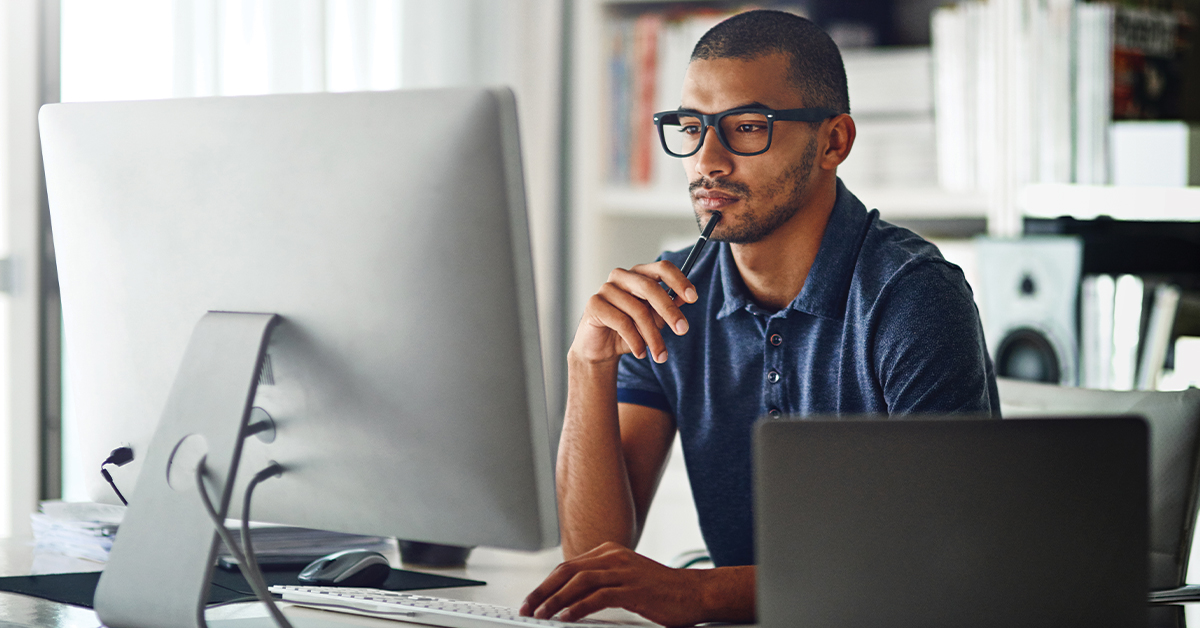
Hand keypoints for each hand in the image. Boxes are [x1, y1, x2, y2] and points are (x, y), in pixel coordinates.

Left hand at [519, 542, 709, 625]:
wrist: (696, 592)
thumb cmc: (661, 591)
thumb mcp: (626, 580)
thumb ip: (601, 585)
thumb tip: (569, 602)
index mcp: (609, 553)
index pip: (567, 567)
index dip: (545, 585)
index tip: (531, 601)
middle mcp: (613, 557)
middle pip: (567, 571)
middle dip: (542, 591)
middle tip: (526, 608)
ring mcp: (624, 571)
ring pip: (578, 582)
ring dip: (555, 600)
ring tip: (540, 615)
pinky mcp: (634, 589)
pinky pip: (598, 597)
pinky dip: (578, 608)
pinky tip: (566, 619)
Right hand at [572, 262, 697, 364]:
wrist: (601, 349)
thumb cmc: (630, 331)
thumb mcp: (654, 320)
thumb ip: (668, 307)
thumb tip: (685, 298)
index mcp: (639, 274)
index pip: (662, 268)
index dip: (679, 280)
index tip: (693, 298)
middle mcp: (621, 276)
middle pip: (650, 287)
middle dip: (669, 310)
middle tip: (683, 330)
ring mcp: (606, 289)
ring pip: (638, 310)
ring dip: (653, 337)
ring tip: (660, 356)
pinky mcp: (594, 304)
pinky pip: (622, 322)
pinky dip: (635, 341)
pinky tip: (641, 353)